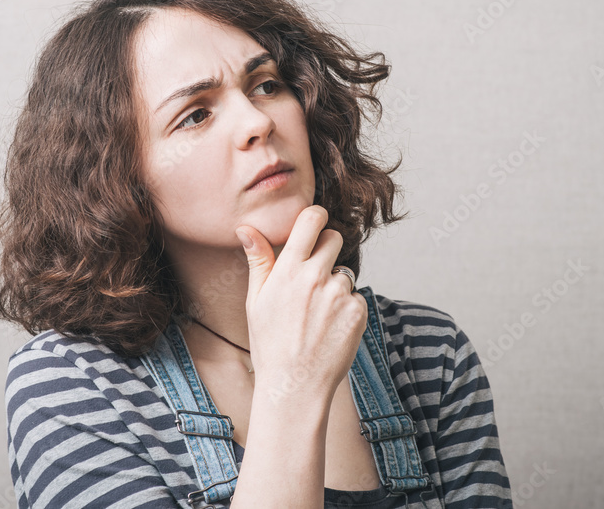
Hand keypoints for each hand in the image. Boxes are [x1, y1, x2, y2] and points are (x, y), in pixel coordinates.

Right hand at [235, 205, 367, 403]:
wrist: (295, 386)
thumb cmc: (270, 344)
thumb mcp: (255, 301)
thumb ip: (258, 260)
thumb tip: (245, 228)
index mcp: (289, 269)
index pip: (312, 219)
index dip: (316, 216)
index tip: (314, 224)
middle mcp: (316, 277)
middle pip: (334, 239)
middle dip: (326, 250)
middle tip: (313, 276)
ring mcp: (340, 294)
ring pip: (344, 273)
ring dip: (335, 285)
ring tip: (317, 315)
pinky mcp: (358, 312)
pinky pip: (356, 297)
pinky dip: (346, 309)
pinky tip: (329, 329)